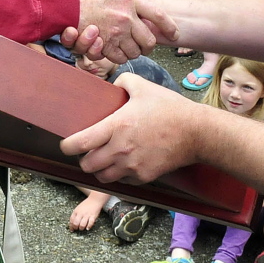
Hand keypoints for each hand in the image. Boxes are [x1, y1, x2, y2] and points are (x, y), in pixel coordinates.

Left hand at [60, 72, 200, 183]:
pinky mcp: (143, 177)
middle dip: (84, 158)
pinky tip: (124, 163)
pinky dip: (119, 174)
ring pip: (102, 177)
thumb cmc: (170, 108)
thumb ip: (123, 81)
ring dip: (99, 169)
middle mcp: (121, 149)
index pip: (80, 143)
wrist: (196, 132)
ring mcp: (132, 166)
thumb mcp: (144, 87)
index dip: (67, 146)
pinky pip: (122, 181)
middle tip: (89, 150)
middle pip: (87, 165)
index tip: (67, 144)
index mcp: (117, 126)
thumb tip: (113, 84)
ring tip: (104, 159)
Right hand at [66, 0, 177, 61]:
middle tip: (143, 44)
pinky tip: (115, 50)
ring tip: (128, 46)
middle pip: (149, 40)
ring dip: (133, 51)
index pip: (157, 14)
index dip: (168, 26)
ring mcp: (116, 32)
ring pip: (135, 51)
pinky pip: (119, 57)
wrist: (60, 3)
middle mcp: (126, 16)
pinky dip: (119, 56)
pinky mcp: (105, 45)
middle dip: (148, 45)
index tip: (175, 33)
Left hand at [68, 196, 104, 230]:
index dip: (71, 226)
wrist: (94, 200)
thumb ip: (75, 215)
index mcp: (76, 211)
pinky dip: (88, 227)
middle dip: (76, 228)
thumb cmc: (86, 205)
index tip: (72, 230)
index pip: (71, 220)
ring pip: (82, 224)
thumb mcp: (78, 208)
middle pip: (76, 223)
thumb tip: (72, 224)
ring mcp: (87, 215)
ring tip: (82, 228)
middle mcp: (81, 213)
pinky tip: (87, 228)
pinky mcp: (93, 216)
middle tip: (77, 229)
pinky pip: (90, 223)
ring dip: (81, 228)